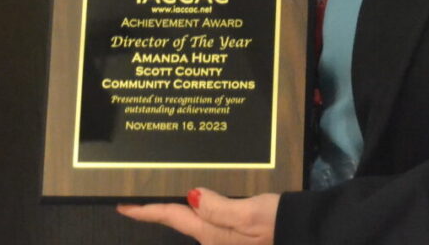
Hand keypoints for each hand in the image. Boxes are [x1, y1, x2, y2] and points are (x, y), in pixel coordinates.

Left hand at [118, 188, 277, 243]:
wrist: (306, 234)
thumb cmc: (279, 224)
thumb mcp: (250, 214)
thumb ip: (218, 207)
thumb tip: (190, 196)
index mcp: (212, 233)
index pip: (172, 218)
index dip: (146, 212)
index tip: (122, 206)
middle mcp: (214, 238)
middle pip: (181, 220)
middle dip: (161, 209)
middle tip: (141, 194)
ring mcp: (225, 238)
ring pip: (196, 220)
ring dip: (180, 208)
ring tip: (168, 190)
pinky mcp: (237, 235)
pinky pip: (211, 219)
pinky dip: (201, 207)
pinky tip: (203, 197)